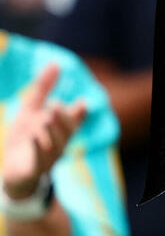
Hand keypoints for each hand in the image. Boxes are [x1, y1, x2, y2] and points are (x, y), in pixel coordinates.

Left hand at [2, 64, 86, 199]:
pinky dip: (38, 147)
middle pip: (66, 131)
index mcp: (62, 128)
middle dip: (63, 118)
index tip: (80, 103)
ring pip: (55, 144)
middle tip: (54, 104)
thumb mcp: (31, 110)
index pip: (76, 119)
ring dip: (52, 131)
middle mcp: (59, 142)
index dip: (79, 113)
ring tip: (46, 116)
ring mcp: (49, 157)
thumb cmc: (26, 137)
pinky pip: (39, 159)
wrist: (13, 171)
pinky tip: (34, 136)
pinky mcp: (34, 168)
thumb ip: (43, 88)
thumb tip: (56, 63)